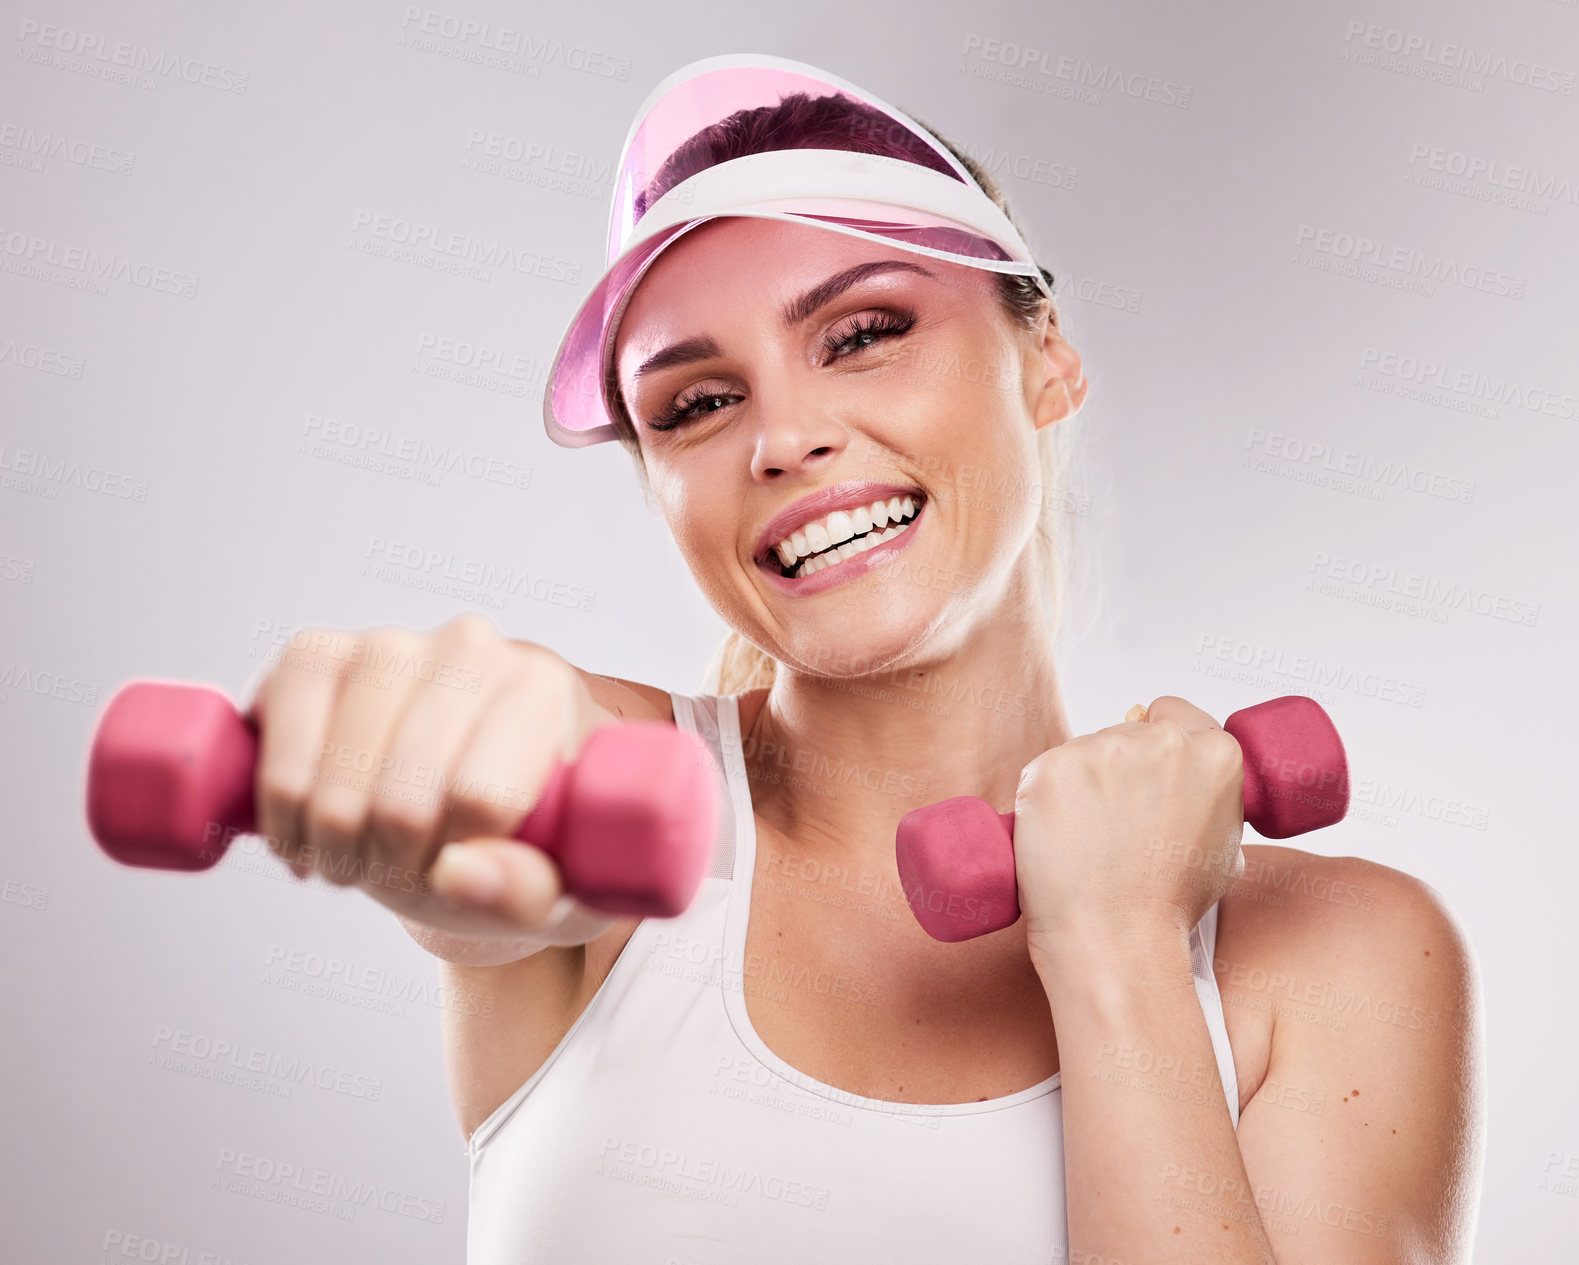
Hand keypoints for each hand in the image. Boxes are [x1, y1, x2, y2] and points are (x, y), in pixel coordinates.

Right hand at [249, 612, 619, 945]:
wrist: (468, 795)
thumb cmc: (524, 836)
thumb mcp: (556, 890)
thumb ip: (526, 892)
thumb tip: (458, 873)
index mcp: (541, 690)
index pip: (480, 800)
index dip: (457, 861)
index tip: (463, 866)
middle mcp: (469, 647)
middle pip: (401, 804)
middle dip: (392, 865)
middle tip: (405, 869)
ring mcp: (386, 644)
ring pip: (334, 789)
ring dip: (336, 850)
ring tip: (362, 854)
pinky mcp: (314, 654)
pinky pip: (276, 760)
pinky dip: (284, 819)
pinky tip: (311, 832)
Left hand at [1011, 695, 1245, 973]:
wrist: (1116, 938)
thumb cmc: (1166, 905)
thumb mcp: (1222, 846)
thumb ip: (1210, 798)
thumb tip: (1189, 778)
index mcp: (1214, 754)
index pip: (1174, 715)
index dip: (1157, 746)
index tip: (1146, 774)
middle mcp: (1160, 740)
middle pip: (1127, 731)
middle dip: (1118, 768)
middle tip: (1115, 824)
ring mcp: (1101, 748)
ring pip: (1085, 750)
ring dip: (1082, 783)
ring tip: (1090, 840)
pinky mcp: (1051, 765)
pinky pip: (1047, 770)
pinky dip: (1047, 799)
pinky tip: (1061, 838)